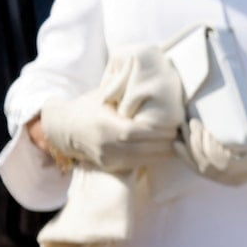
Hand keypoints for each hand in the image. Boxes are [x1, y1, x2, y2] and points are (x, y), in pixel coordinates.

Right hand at [37, 46, 184, 171]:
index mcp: (105, 125)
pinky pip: (138, 163)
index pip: (138, 132)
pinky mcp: (110, 166)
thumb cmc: (89, 106)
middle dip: (167, 141)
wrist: (64, 128)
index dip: (159, 131)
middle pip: (146, 148)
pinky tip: (165, 149)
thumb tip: (153, 80)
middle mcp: (106, 145)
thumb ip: (125, 92)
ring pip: (145, 159)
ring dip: (165, 151)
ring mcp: (108, 158)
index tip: (176, 123)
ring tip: (179, 141)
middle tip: (183, 132)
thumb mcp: (105, 95)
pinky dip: (153, 156)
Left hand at [180, 115, 246, 186]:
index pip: (224, 162)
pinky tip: (179, 145)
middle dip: (195, 143)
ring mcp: (230, 180)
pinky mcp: (222, 179)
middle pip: (209, 164)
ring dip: (188, 149)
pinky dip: (187, 158)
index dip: (209, 147)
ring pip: (202, 168)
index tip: (203, 127)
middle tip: (191, 122)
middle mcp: (239, 177)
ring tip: (183, 129)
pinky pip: (201, 171)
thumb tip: (245, 86)